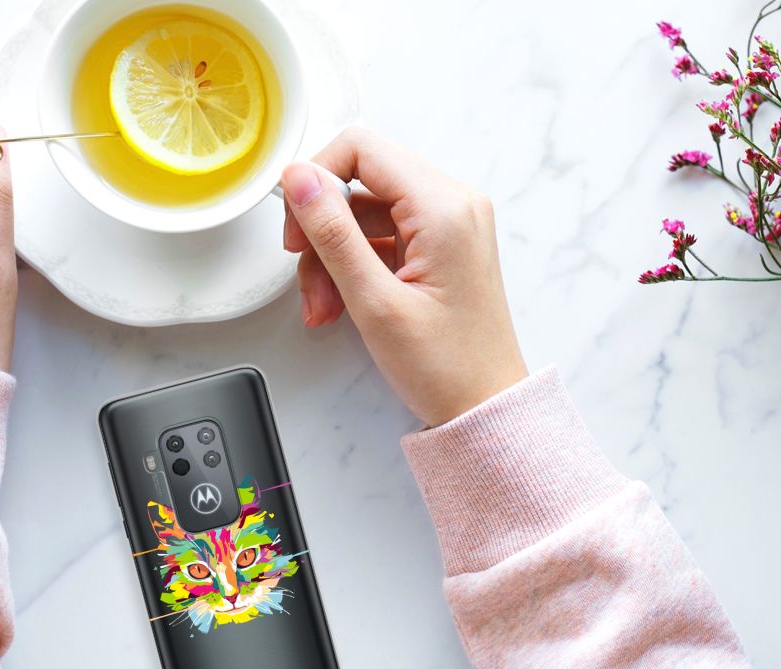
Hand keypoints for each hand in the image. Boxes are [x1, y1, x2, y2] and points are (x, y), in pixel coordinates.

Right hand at [281, 128, 526, 426]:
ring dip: (332, 257)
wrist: (485, 407)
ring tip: (323, 307)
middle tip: (306, 276)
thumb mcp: (374, 301)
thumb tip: (299, 178)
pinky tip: (341, 305)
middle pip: (360, 182)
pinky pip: (381, 236)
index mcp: (444, 207)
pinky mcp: (440, 245)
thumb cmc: (445, 366)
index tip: (296, 225)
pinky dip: (353, 266)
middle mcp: (452, 204)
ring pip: (364, 213)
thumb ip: (332, 233)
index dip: (316, 179)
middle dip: (322, 230)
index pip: (361, 149)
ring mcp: (448, 224)